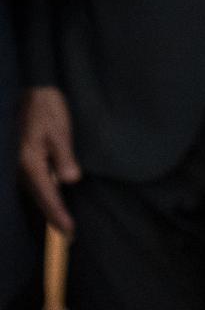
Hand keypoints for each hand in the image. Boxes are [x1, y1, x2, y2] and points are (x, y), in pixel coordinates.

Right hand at [19, 86, 79, 235]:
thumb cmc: (47, 106)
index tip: (69, 232)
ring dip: (47, 202)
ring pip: (34, 189)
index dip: (58, 214)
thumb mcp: (60, 129)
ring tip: (63, 219)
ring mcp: (16, 164)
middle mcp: (19, 167)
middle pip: (37, 197)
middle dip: (52, 214)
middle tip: (69, 232)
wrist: (31, 89)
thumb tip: (70, 180)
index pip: (46, 195)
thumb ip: (64, 155)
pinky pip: (31, 180)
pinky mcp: (19, 158)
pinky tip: (52, 194)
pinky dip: (42, 190)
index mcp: (30, 161)